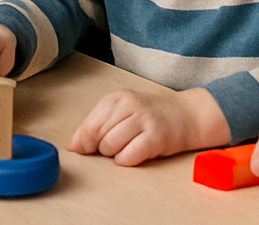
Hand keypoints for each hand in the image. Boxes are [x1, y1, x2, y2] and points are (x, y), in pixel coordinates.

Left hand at [68, 88, 228, 166]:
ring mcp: (143, 120)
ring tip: (128, 146)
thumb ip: (96, 125)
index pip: (88, 125)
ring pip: (110, 147)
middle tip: (117, 143)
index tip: (88, 148)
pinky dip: (127, 160)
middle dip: (101, 148)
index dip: (84, 142)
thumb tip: (73, 146)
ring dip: (115, 154)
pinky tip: (136, 153)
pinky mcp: (155, 137)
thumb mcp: (121, 112)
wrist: (186, 115)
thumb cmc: (149, 116)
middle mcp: (129, 105)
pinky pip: (128, 157)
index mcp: (117, 98)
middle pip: (97, 137)